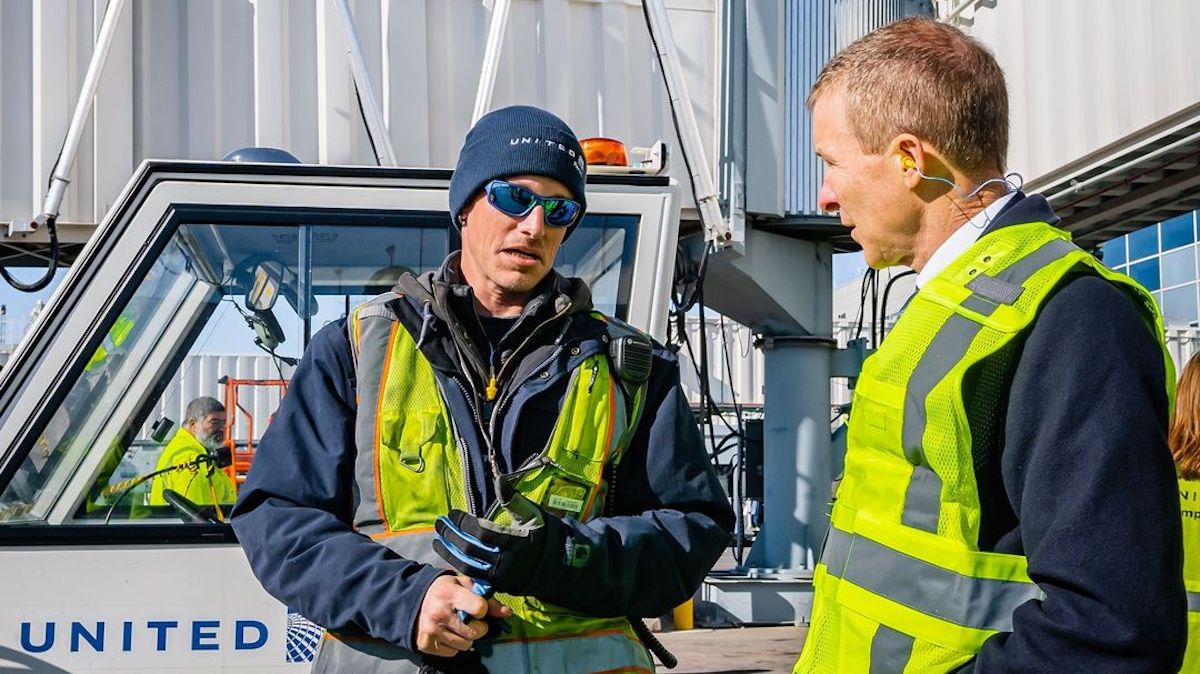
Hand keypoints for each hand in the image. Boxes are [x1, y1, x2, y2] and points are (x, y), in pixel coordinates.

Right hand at [415, 575, 510, 656]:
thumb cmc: (442, 591)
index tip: (478, 608)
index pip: (479, 608)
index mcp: (449, 593)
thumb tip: (506, 613)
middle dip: (479, 627)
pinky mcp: (426, 644)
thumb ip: (486, 597)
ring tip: (459, 626)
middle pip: (475, 631)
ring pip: (466, 645)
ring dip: (467, 637)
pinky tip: (448, 633)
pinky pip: (453, 653)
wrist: (412, 600)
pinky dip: (454, 645)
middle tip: (471, 620)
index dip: (483, 610)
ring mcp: (432, 630)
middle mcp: (440, 613)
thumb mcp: (463, 585)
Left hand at [432, 502, 550, 593]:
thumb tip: (498, 480)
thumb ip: (513, 499)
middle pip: (470, 550)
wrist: (555, 565)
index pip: (481, 532)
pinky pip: (473, 578)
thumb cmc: (541, 534)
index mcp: (515, 541)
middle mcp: (506, 561)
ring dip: (449, 553)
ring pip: (468, 567)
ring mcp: (501, 577)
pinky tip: (450, 555)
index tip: (452, 513)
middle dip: (451, 536)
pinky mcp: (498, 586)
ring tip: (437, 541)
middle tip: (439, 524)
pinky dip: (460, 566)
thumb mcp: (531, 514)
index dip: (463, 522)